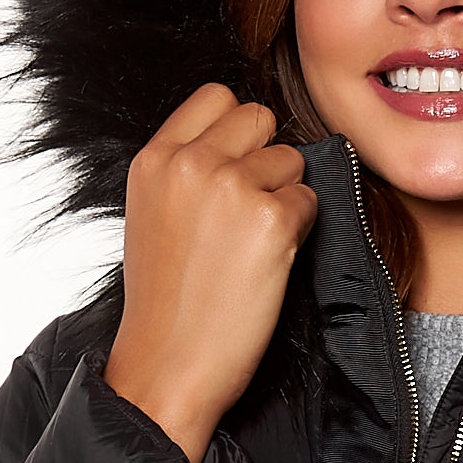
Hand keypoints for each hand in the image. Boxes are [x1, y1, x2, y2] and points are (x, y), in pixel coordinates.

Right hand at [103, 83, 316, 462]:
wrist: (168, 365)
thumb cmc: (165, 304)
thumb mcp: (153, 215)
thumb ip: (185, 171)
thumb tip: (237, 145)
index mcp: (155, 159)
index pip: (216, 96)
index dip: (236, 130)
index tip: (236, 167)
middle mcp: (191, 163)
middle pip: (259, 117)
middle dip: (265, 157)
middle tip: (250, 211)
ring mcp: (232, 188)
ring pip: (290, 160)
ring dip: (285, 198)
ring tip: (253, 246)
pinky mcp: (272, 221)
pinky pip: (309, 202)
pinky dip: (300, 231)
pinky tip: (269, 264)